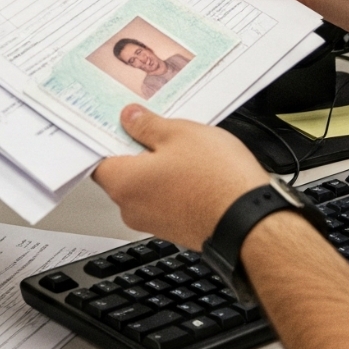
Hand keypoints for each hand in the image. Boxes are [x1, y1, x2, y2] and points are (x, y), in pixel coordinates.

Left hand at [91, 105, 270, 247]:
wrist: (251, 224)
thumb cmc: (217, 181)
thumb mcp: (180, 134)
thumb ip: (148, 126)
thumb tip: (130, 118)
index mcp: (123, 183)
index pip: (97, 158)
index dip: (108, 137)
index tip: (120, 121)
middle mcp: (131, 208)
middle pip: (122, 172)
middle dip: (139, 150)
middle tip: (161, 129)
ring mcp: (153, 223)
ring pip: (146, 186)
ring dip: (160, 168)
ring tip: (187, 150)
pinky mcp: (175, 229)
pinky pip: (164, 200)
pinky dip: (174, 185)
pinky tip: (198, 171)